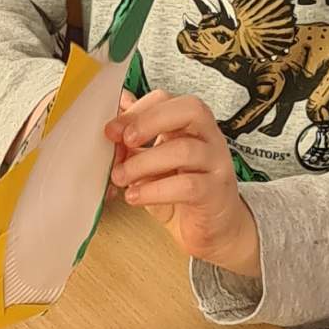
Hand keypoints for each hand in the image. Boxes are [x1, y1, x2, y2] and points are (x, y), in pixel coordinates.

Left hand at [109, 91, 260, 277]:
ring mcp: (216, 164)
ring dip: (144, 163)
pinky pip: (188, 185)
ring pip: (184, 150)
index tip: (112, 130)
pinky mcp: (216, 192)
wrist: (212, 229)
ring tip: (120, 177)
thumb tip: (117, 106)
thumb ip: (136, 138)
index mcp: (191, 125)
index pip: (168, 100)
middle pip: (191, 110)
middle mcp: (208, 138)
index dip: (137, 110)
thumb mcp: (152, 162)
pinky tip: (135, 196)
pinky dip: (155, 190)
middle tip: (124, 141)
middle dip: (150, 121)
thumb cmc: (181, 191)